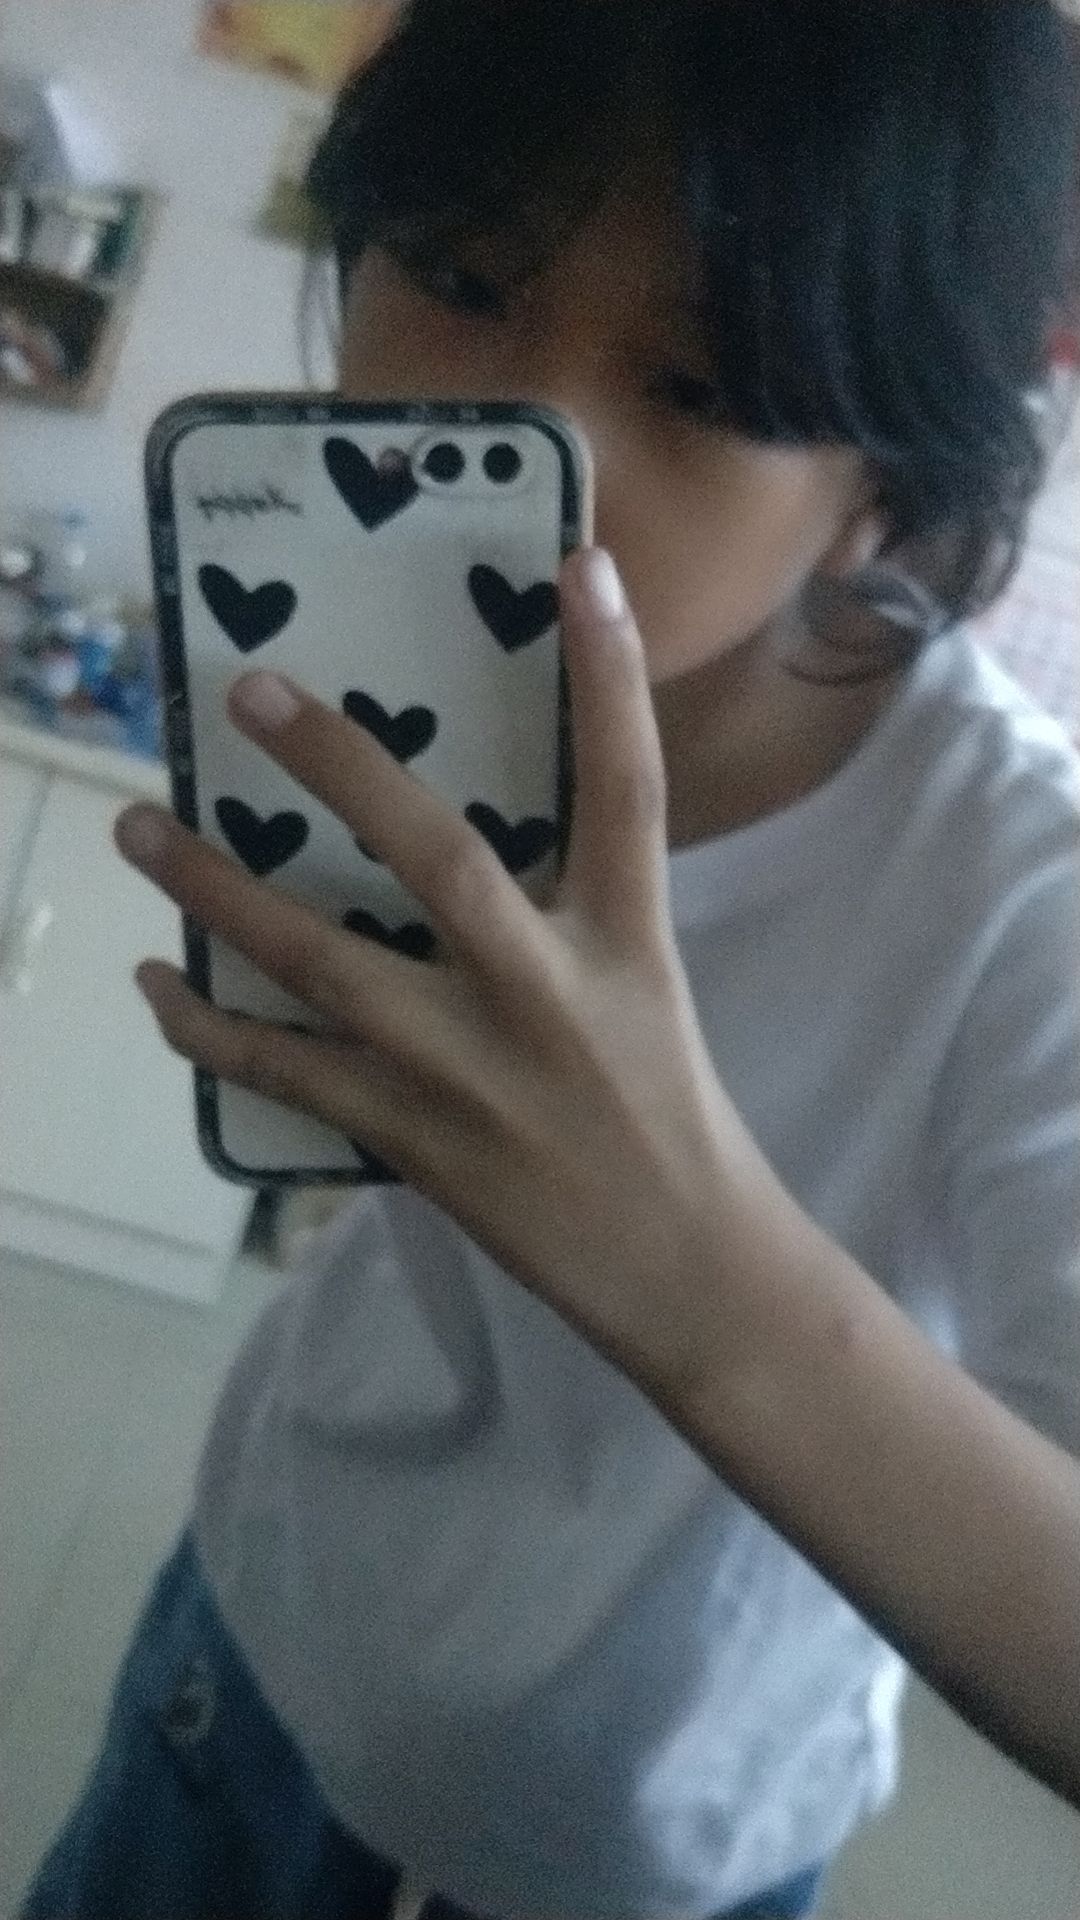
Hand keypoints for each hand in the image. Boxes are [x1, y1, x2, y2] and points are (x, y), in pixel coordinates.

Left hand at [115, 549, 777, 1388]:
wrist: (678, 1263)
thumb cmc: (667, 1116)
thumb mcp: (642, 989)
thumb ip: (567, 913)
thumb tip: (460, 848)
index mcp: (625, 942)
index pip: (629, 788)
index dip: (613, 675)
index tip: (581, 567)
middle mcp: (544, 993)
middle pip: (436, 856)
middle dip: (339, 765)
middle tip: (247, 692)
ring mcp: (467, 1069)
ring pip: (324, 964)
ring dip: (220, 895)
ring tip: (139, 830)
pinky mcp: (411, 1137)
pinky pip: (288, 1071)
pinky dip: (211, 1030)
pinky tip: (153, 989)